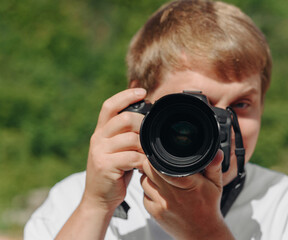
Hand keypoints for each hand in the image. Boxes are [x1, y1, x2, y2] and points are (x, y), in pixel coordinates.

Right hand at [82, 88, 147, 212]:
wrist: (98, 198)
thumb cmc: (114, 172)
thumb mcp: (117, 149)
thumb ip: (126, 134)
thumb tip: (145, 117)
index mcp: (100, 131)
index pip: (109, 106)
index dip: (125, 96)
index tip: (142, 91)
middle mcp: (98, 138)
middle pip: (124, 119)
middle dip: (142, 124)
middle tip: (151, 134)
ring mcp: (100, 152)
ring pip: (131, 138)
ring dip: (145, 145)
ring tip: (149, 153)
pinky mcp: (105, 166)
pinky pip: (131, 157)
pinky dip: (143, 160)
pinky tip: (145, 165)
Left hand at [141, 150, 234, 239]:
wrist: (202, 233)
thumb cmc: (208, 207)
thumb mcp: (215, 185)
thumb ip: (214, 167)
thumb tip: (218, 153)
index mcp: (187, 185)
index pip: (162, 165)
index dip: (157, 157)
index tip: (160, 153)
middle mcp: (172, 195)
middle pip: (148, 170)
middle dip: (151, 163)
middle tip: (159, 162)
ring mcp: (161, 204)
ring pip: (143, 181)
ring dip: (149, 176)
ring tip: (161, 177)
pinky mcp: (153, 212)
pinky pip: (143, 193)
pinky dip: (149, 189)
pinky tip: (160, 190)